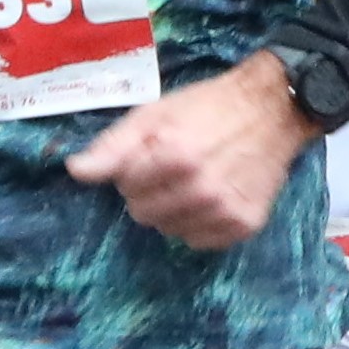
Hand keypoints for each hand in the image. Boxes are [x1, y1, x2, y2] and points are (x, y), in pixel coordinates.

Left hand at [68, 53, 316, 251]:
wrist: (273, 110)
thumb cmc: (208, 107)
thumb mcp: (155, 113)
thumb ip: (113, 146)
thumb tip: (75, 172)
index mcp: (172, 157)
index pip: (125, 188)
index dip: (134, 170)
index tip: (153, 155)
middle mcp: (199, 190)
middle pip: (144, 216)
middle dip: (150, 193)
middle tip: (173, 170)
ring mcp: (224, 211)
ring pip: (171, 232)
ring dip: (174, 211)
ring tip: (195, 182)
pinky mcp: (244, 225)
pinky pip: (200, 241)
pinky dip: (200, 224)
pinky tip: (212, 198)